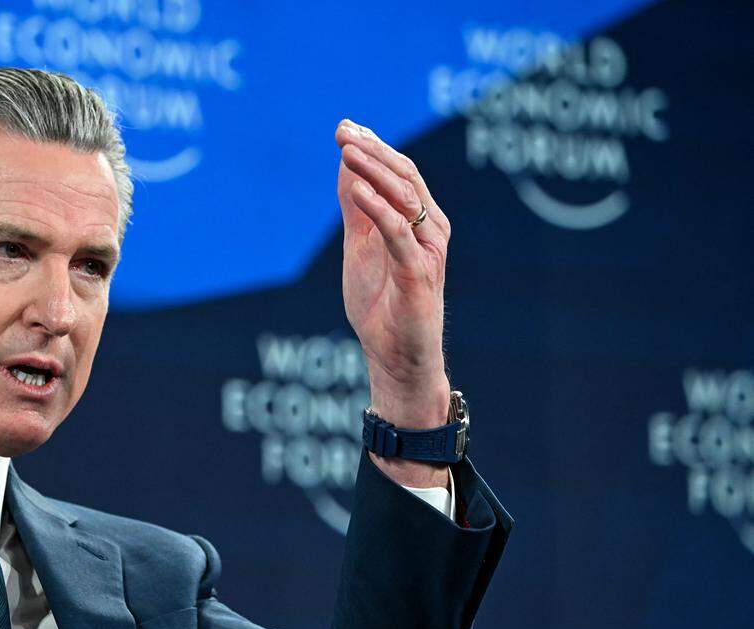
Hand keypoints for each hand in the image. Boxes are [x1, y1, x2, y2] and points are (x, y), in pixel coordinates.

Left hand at [335, 119, 452, 486]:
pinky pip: (399, 233)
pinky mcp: (419, 274)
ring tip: (347, 150)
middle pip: (404, 177)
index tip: (344, 125)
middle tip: (344, 130)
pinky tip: (358, 189)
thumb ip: (357, 209)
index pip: (399, 171)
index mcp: (419, 221)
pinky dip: (379, 208)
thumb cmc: (381, 305)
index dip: (373, 146)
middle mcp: (430, 230)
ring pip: (405, 198)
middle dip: (373, 150)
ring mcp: (428, 251)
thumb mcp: (361, 247)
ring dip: (374, 170)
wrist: (395, 358)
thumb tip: (344, 164)